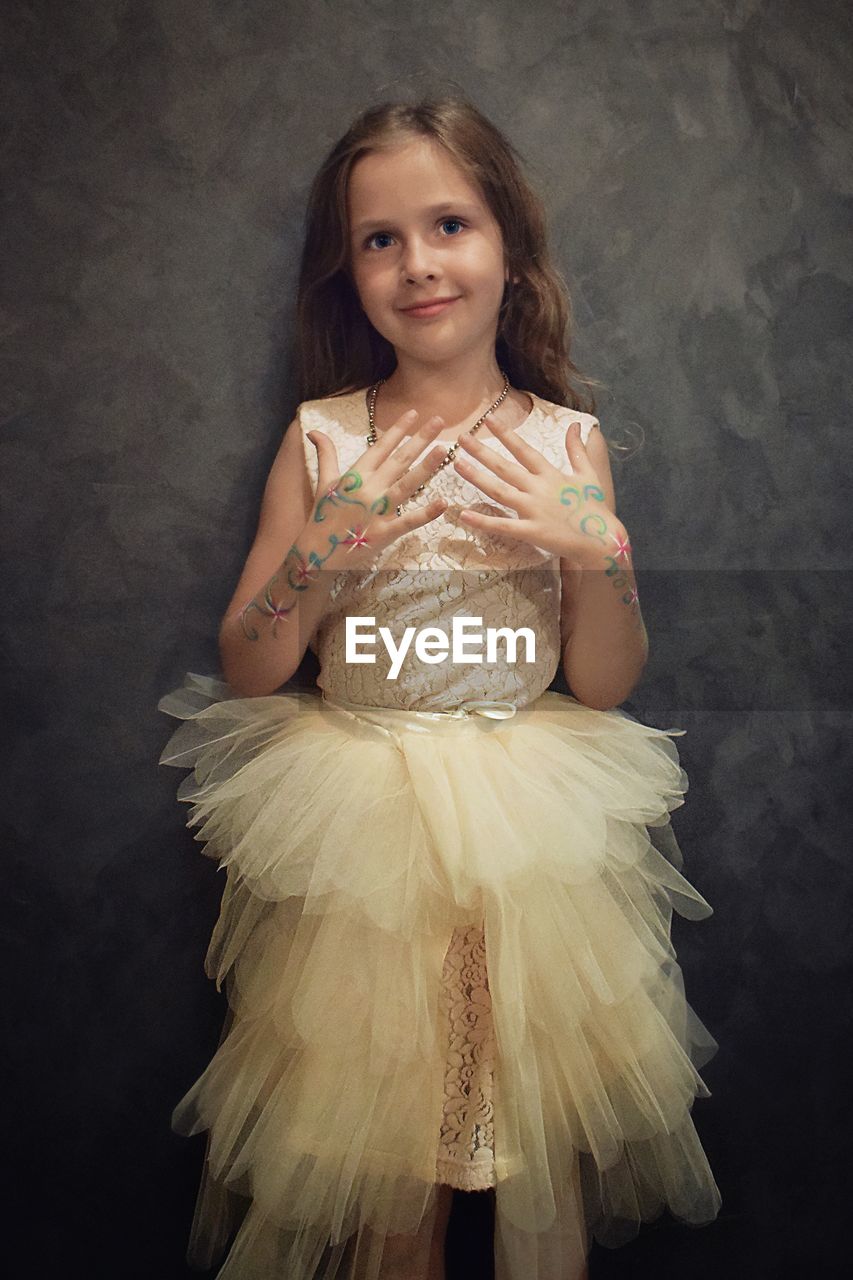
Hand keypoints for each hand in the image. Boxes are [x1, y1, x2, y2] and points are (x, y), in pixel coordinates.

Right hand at [305, 409, 448, 570]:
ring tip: (443, 451)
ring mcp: (377, 511)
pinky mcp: (384, 533)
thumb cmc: (323, 517)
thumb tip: (314, 431)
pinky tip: (443, 502)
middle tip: (439, 421)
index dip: (398, 429)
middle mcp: (368, 489)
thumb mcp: (324, 482)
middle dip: (419, 440)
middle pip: (398, 461)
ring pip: (405, 485)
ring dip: (425, 468)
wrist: (315, 553)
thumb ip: (325, 454)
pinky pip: (408, 521)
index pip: (380, 447)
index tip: (414, 413)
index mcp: (355, 475)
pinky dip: (426, 513)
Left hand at [451, 417, 630, 567]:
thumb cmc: (594, 507)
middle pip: (504, 466)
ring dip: (476, 477)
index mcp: (550, 474)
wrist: (602, 539)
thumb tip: (575, 425)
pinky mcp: (531, 532)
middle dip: (482, 451)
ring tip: (457, 464)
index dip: (505, 433)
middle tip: (461, 438)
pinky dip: (483, 520)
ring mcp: (533, 510)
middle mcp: (538, 488)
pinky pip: (503, 526)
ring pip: (499, 490)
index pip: (524, 449)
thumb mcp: (587, 474)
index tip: (488, 419)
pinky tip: (464, 514)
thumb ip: (576, 449)